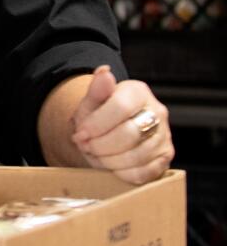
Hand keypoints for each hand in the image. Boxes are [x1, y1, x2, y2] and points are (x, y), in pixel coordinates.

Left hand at [70, 65, 173, 184]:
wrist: (108, 131)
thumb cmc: (99, 115)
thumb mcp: (91, 102)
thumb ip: (96, 90)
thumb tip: (104, 72)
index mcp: (138, 91)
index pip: (120, 108)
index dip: (97, 124)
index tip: (80, 134)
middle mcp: (157, 111)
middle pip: (129, 135)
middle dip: (101, 145)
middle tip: (85, 146)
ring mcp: (165, 135)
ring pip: (137, 156)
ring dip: (109, 160)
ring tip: (95, 154)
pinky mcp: (165, 157)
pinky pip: (145, 172)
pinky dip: (123, 173)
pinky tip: (111, 165)